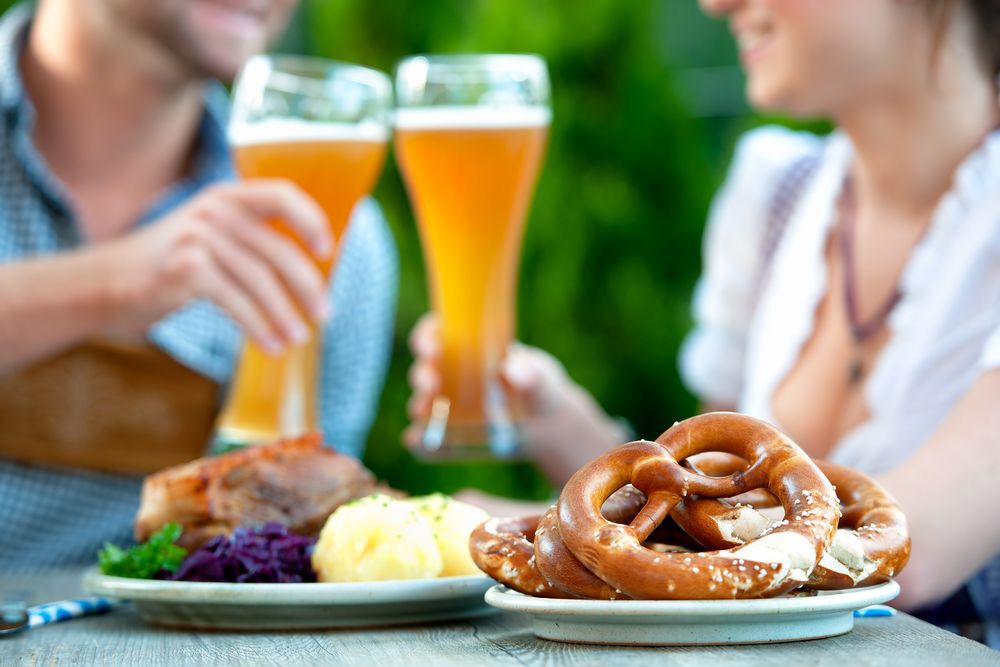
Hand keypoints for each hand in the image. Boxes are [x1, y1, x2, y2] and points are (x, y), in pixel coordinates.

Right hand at [97, 180, 332, 352]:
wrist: (103, 284)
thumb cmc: (169, 267)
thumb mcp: (210, 238)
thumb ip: (250, 242)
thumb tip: (311, 279)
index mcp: (226, 197)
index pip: (281, 194)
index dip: (311, 220)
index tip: (327, 251)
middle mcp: (214, 210)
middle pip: (279, 250)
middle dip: (308, 287)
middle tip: (325, 316)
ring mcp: (198, 237)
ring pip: (261, 281)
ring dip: (286, 315)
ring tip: (298, 340)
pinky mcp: (185, 268)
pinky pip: (237, 302)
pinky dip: (259, 327)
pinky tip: (270, 345)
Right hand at [405, 314, 627, 483]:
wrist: (546, 424)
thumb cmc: (538, 387)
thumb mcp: (540, 377)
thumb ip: (532, 373)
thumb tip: (513, 372)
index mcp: (467, 345)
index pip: (436, 332)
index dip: (428, 336)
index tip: (435, 348)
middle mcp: (450, 372)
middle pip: (425, 367)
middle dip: (423, 374)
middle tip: (431, 384)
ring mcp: (447, 403)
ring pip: (422, 400)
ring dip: (419, 403)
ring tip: (423, 411)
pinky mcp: (447, 432)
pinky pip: (427, 436)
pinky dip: (420, 439)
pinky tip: (419, 440)